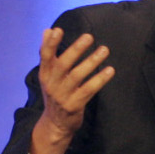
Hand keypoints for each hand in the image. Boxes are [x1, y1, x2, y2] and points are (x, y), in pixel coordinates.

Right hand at [30, 27, 113, 153]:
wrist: (55, 124)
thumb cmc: (55, 93)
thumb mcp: (48, 75)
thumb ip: (49, 53)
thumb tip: (48, 30)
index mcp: (45, 74)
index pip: (44, 56)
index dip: (50, 43)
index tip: (58, 30)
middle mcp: (51, 84)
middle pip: (63, 64)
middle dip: (75, 49)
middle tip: (89, 36)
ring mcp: (62, 95)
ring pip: (77, 75)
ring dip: (92, 61)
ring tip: (104, 50)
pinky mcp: (74, 105)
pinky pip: (89, 90)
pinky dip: (100, 79)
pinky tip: (110, 70)